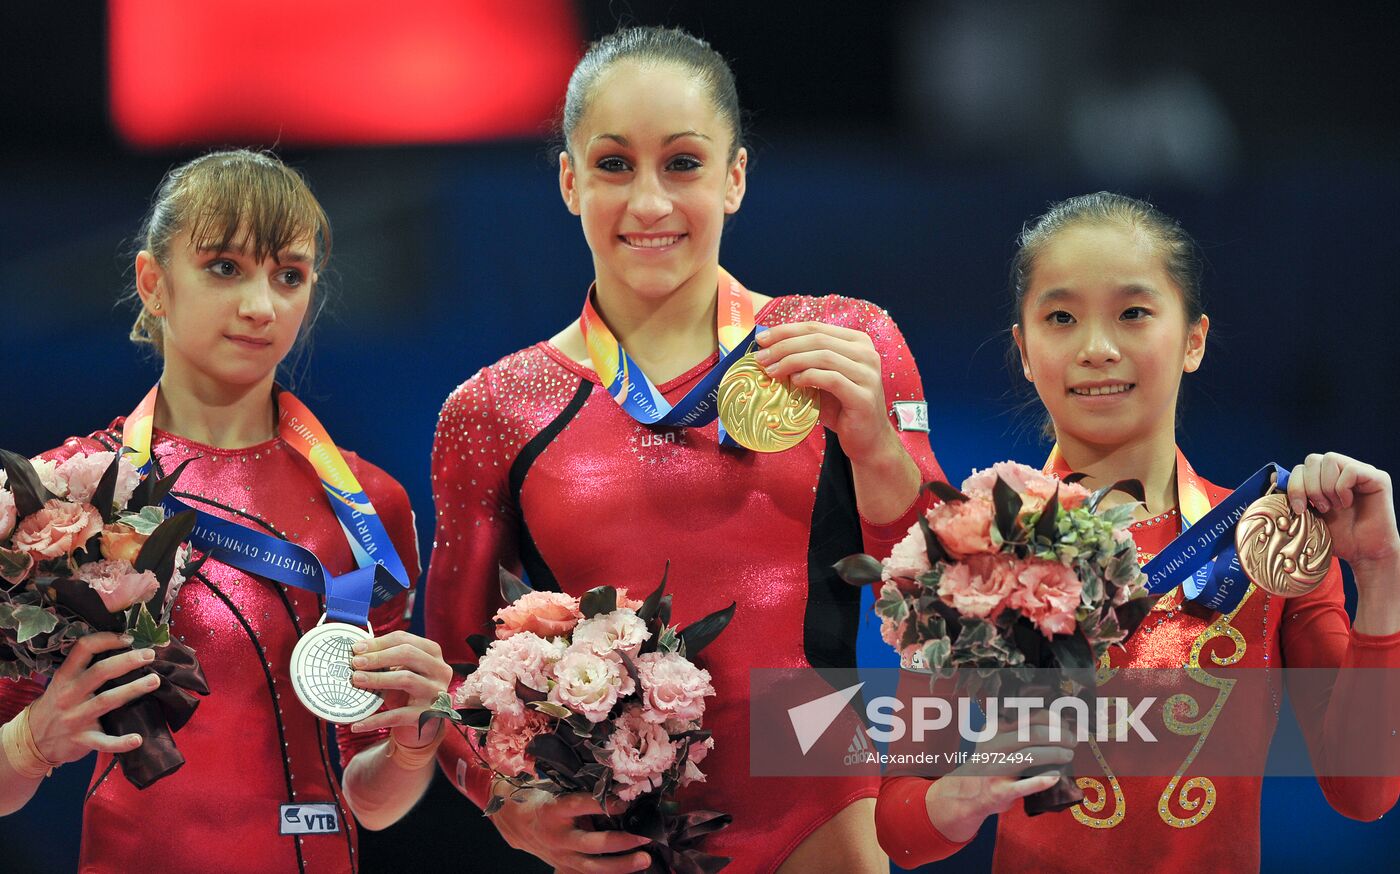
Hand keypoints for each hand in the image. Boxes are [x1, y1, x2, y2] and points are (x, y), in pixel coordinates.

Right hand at [26, 632, 159, 764]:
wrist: (33, 740)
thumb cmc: (57, 705)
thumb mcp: (63, 683)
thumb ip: (85, 669)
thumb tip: (124, 649)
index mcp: (65, 677)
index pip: (84, 649)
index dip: (106, 639)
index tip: (129, 638)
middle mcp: (69, 695)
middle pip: (100, 672)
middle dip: (128, 661)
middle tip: (150, 655)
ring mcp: (76, 718)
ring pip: (106, 701)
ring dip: (133, 690)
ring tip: (154, 681)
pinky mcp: (82, 740)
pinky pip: (104, 742)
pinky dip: (121, 742)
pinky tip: (138, 739)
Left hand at [347, 630, 453, 750]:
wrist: (425, 724)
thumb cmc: (408, 691)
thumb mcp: (402, 671)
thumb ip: (387, 660)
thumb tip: (357, 652)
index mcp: (433, 654)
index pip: (406, 640)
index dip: (379, 642)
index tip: (356, 648)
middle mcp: (439, 670)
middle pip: (408, 654)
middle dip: (378, 657)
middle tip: (355, 662)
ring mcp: (435, 693)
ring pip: (406, 679)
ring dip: (378, 678)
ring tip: (356, 679)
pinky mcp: (426, 715)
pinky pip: (397, 716)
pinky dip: (375, 720)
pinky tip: (356, 724)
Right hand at [491, 791, 650, 872]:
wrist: (513, 820)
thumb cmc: (540, 798)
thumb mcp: (556, 788)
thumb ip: (581, 789)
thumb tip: (617, 784)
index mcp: (554, 810)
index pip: (581, 806)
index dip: (604, 804)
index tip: (626, 800)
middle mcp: (557, 836)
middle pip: (592, 843)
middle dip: (621, 841)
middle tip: (644, 836)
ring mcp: (560, 856)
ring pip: (593, 866)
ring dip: (621, 864)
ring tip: (644, 859)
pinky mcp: (563, 866)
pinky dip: (611, 873)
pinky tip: (630, 870)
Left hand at [754, 322, 899, 464]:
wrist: (866, 438)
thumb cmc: (841, 406)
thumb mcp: (822, 378)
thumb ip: (805, 361)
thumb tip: (767, 350)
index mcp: (857, 341)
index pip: (816, 327)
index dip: (786, 330)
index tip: (761, 339)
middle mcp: (866, 353)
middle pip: (818, 339)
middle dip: (784, 346)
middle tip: (761, 358)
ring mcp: (868, 374)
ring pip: (824, 356)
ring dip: (791, 361)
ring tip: (771, 371)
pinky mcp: (863, 396)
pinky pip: (831, 379)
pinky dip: (809, 377)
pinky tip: (794, 382)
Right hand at [927, 712, 1076, 841]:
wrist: (966, 793)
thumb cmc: (989, 763)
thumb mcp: (994, 740)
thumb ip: (1016, 730)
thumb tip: (1055, 722)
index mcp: (993, 730)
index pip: (1026, 715)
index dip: (1050, 718)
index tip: (1064, 723)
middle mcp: (993, 746)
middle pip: (1032, 734)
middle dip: (1058, 736)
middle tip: (1072, 741)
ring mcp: (996, 769)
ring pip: (1030, 756)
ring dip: (1055, 754)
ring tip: (1068, 755)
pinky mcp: (1000, 791)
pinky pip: (1024, 785)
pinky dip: (1042, 780)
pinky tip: (1055, 776)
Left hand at [1288, 453, 1399, 571]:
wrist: (1363, 554)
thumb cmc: (1338, 537)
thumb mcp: (1308, 516)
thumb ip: (1294, 497)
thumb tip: (1272, 478)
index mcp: (1324, 479)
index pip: (1301, 467)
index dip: (1295, 486)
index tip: (1299, 509)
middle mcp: (1342, 471)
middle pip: (1312, 459)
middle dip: (1308, 487)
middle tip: (1319, 509)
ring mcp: (1360, 472)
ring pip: (1330, 459)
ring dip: (1326, 488)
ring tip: (1333, 507)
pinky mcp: (1377, 478)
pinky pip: (1351, 470)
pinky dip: (1343, 489)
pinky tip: (1347, 504)